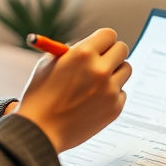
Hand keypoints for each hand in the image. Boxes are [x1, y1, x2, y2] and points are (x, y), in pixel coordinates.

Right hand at [15, 27, 130, 152]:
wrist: (39, 131)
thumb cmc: (40, 96)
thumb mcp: (49, 64)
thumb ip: (72, 51)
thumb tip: (91, 45)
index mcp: (83, 53)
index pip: (108, 35)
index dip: (103, 41)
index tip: (100, 46)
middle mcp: (100, 69)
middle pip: (122, 49)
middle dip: (113, 53)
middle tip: (104, 60)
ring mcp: (110, 90)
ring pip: (126, 70)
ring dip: (115, 73)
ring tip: (96, 83)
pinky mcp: (115, 108)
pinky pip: (121, 93)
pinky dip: (111, 95)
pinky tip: (93, 102)